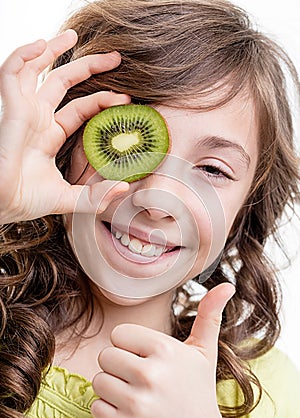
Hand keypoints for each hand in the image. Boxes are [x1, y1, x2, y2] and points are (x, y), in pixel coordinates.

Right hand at [0, 30, 129, 223]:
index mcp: (51, 135)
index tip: (126, 99)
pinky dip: (23, 55)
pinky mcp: (12, 109)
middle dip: (88, 66)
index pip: (80, 108)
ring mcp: (24, 111)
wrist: (4, 205)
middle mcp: (38, 119)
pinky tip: (42, 44)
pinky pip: (12, 73)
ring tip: (74, 35)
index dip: (101, 100)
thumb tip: (124, 188)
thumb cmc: (28, 201)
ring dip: (53, 49)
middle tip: (115, 58)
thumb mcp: (69, 198)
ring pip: (36, 69)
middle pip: (63, 82)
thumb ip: (96, 195)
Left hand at [91, 283, 234, 417]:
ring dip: (113, 388)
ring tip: (137, 394)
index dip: (130, 346)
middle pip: (105, 356)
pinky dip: (108, 410)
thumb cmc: (198, 388)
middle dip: (120, 365)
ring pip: (98, 381)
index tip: (147, 357)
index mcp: (164, 350)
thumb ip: (209, 314)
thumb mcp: (204, 350)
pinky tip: (131, 411)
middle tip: (141, 377)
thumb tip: (227, 285)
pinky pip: (96, 406)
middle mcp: (150, 375)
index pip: (118, 334)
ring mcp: (137, 403)